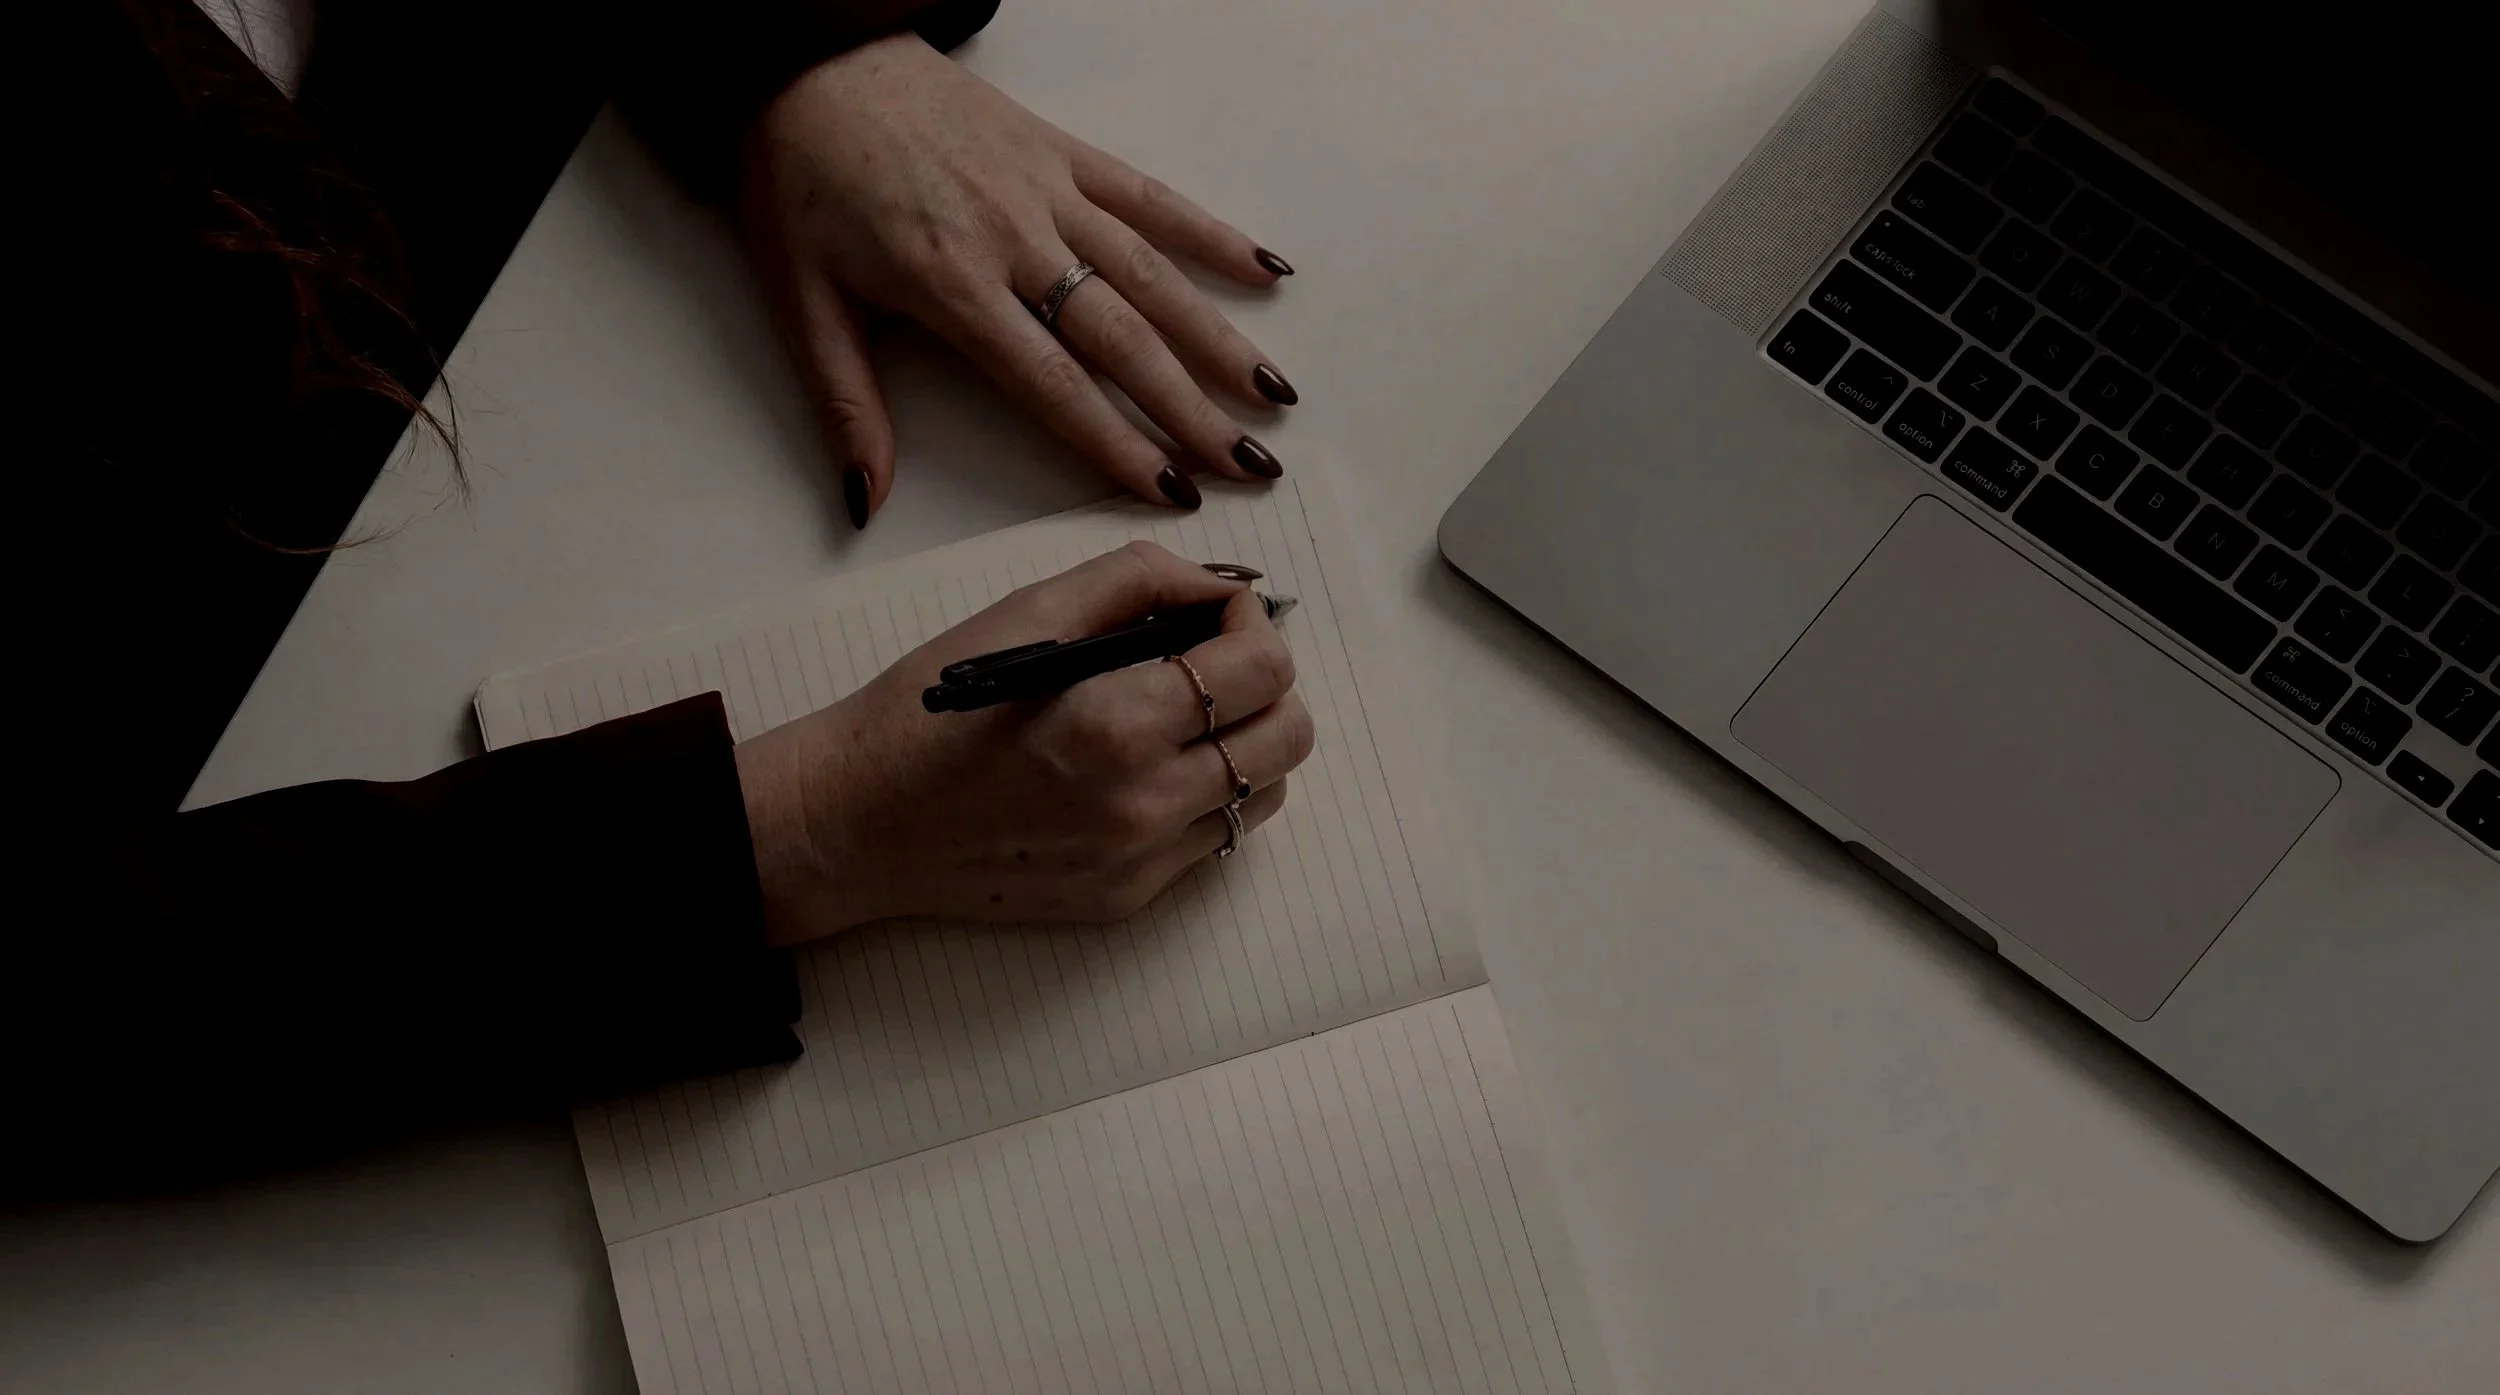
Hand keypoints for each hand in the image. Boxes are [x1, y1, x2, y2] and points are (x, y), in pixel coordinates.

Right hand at [734, 542, 1314, 942]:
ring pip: (1265, 793)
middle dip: (1268, 684)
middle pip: (1289, 737)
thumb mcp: (1028, 612)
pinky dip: (1203, 795)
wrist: (862, 822)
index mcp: (1118, 724)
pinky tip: (1146, 769)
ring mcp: (1141, 863)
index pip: (1263, 670)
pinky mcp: (1128, 899)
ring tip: (1185, 717)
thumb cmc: (934, 710)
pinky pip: (1213, 841)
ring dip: (1247, 743)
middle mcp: (1143, 805)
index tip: (1221, 616)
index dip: (1254, 625)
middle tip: (1213, 662)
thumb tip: (1223, 585)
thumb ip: (1138, 580)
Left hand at [739, 33, 1298, 528]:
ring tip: (1272, 395)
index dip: (1117, 443)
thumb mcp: (801, 301)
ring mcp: (1048, 191)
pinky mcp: (1062, 151)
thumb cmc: (799, 177)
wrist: (808, 57)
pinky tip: (1263, 270)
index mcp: (953, 287)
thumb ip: (845, 405)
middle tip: (1250, 464)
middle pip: (1123, 340)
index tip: (1173, 490)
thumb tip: (863, 499)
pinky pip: (1150, 196)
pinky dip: (1210, 233)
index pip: (1055, 384)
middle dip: (1193, 410)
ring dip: (1219, 338)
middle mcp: (1016, 240)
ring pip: (1153, 275)